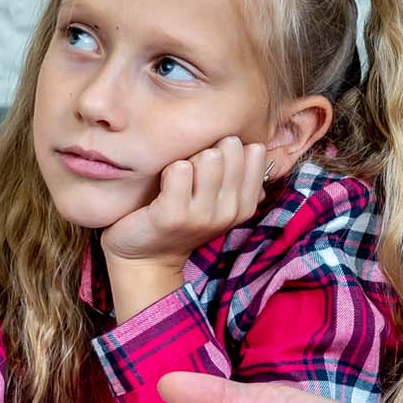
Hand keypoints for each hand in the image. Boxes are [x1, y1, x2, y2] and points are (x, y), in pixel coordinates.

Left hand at [100, 138, 267, 266]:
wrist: (146, 257)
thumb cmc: (182, 218)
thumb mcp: (218, 201)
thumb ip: (237, 176)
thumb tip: (256, 144)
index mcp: (245, 205)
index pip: (255, 152)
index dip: (230, 148)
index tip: (214, 164)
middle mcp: (229, 211)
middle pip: (230, 148)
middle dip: (208, 148)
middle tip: (192, 170)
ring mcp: (202, 215)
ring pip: (208, 157)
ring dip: (188, 158)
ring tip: (176, 179)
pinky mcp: (173, 215)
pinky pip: (179, 169)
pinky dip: (168, 170)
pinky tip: (162, 186)